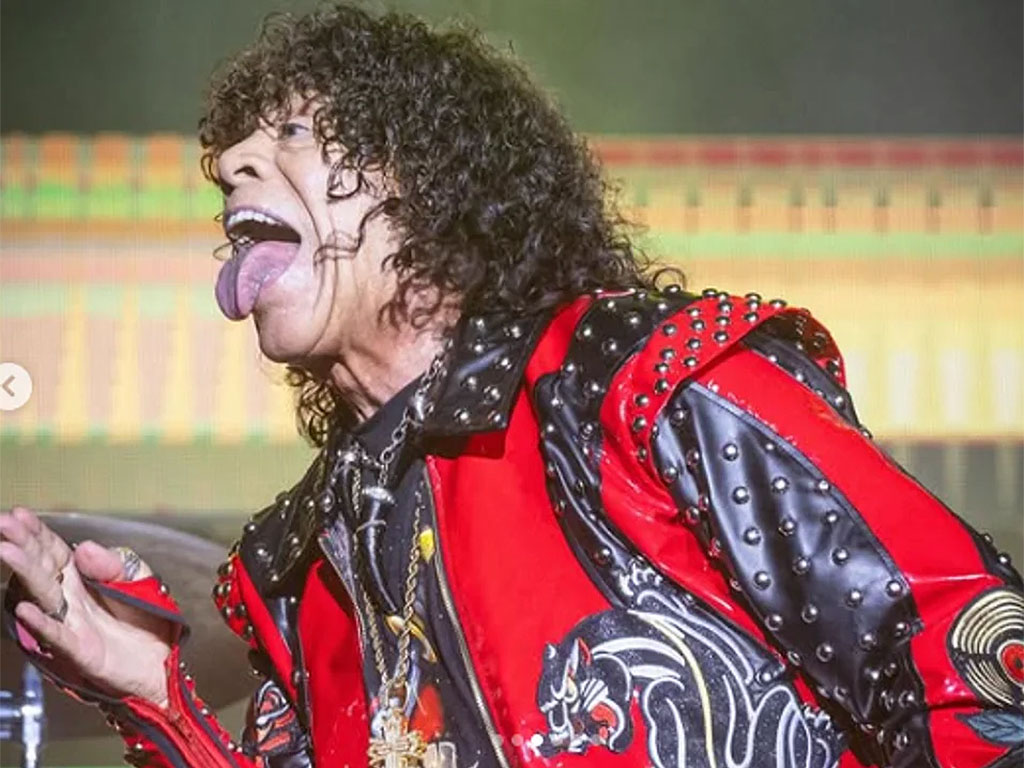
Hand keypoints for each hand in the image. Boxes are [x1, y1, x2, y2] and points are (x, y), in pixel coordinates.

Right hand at [0, 506, 172, 707]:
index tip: (17, 515)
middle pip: (42, 567)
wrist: (162, 660)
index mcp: (81, 577)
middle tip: (4, 523)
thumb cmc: (145, 617)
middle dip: (23, 544)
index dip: (35, 533)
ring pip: (43, 595)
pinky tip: (24, 608)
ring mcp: (71, 623)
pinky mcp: (80, 650)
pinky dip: (41, 622)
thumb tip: (84, 547)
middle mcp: (68, 599)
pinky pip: (57, 634)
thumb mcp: (137, 579)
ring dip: (25, 573)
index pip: (53, 550)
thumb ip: (113, 564)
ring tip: (7, 551)